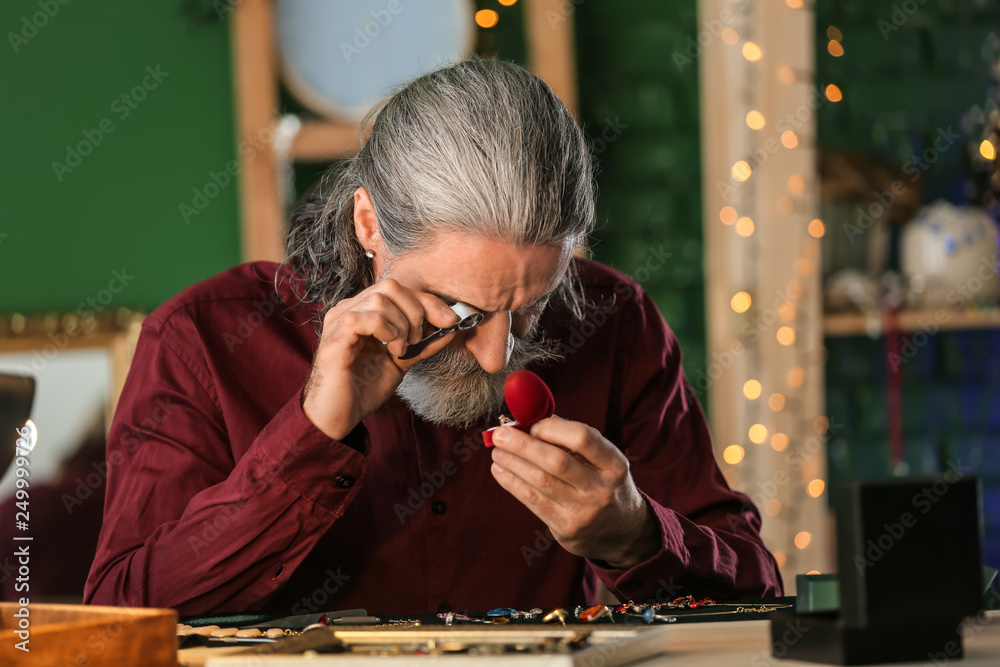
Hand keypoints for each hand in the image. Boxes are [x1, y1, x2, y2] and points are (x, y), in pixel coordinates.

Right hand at [302, 278, 459, 439]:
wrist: (337, 417)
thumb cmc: (363, 389)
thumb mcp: (402, 362)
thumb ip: (423, 344)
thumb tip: (453, 328)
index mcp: (363, 311)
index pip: (399, 290)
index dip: (428, 301)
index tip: (450, 320)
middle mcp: (349, 309)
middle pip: (390, 286)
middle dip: (416, 311)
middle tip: (417, 340)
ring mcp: (339, 320)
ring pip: (380, 298)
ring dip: (401, 325)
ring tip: (400, 350)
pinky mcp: (335, 336)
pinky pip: (364, 317)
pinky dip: (385, 330)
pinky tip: (389, 350)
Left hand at [490, 416, 660, 568]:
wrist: (622, 533)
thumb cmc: (604, 484)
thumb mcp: (603, 461)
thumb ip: (573, 440)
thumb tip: (534, 419)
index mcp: (614, 464)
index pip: (583, 438)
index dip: (552, 429)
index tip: (532, 426)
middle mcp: (601, 488)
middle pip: (556, 461)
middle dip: (523, 445)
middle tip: (500, 435)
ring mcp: (584, 511)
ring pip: (540, 481)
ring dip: (512, 463)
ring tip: (496, 451)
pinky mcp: (566, 528)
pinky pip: (533, 501)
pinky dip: (512, 483)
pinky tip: (500, 471)